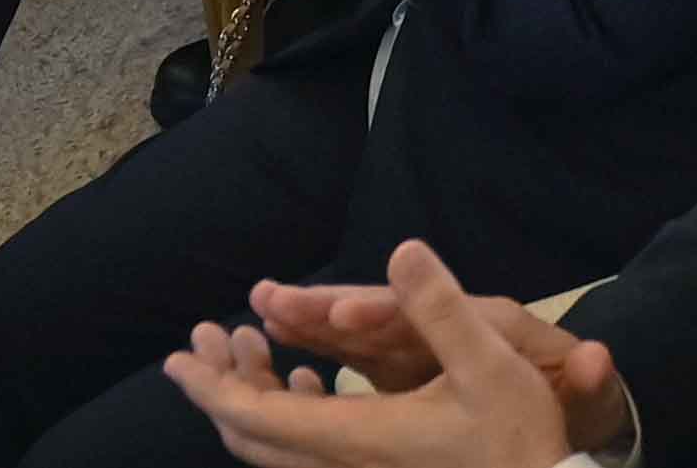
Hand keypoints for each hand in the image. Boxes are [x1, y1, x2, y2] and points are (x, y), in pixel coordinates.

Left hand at [166, 244, 627, 467]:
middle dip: (219, 386)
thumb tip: (403, 249)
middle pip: (251, 434)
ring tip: (249, 349)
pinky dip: (287, 411)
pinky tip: (310, 379)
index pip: (255, 416)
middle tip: (201, 342)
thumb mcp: (489, 365)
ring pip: (274, 445)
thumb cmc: (516, 437)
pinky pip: (302, 449)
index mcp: (353, 437)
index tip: (179, 356)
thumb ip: (441, 309)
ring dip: (250, 396)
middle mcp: (340, 462)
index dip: (211, 386)